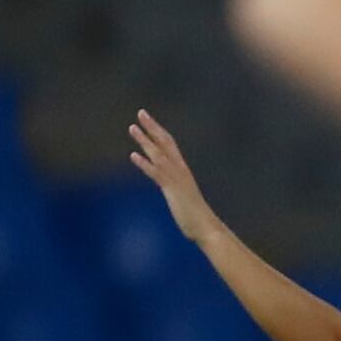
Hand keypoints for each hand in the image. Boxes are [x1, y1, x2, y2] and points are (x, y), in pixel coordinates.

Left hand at [125, 111, 220, 243]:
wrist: (207, 228)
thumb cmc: (196, 216)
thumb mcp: (183, 196)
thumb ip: (173, 187)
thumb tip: (166, 185)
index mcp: (182, 170)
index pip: (170, 145)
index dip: (158, 130)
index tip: (146, 119)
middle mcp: (180, 170)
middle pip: (165, 143)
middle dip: (152, 128)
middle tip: (141, 113)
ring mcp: (177, 179)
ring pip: (159, 155)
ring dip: (145, 141)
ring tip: (132, 128)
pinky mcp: (173, 189)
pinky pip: (157, 174)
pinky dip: (145, 164)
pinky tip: (133, 156)